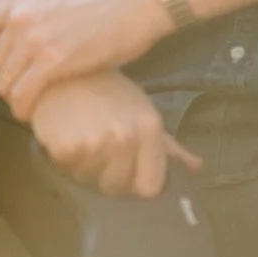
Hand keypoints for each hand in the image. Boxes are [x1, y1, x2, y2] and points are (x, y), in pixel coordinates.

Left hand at [0, 0, 171, 119]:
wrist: (133, 7)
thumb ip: (24, 20)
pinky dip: (23, 110)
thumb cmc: (97, 9)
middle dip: (2, 85)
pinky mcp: (52, 61)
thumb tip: (5, 47)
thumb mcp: (49, 3)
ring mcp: (34, 39)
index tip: (0, 70)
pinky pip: (22, 95)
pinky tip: (32, 113)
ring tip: (29, 102)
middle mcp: (18, 18)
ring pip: (3, 84)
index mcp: (15, 2)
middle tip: (20, 91)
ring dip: (14, 99)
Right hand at [27, 70, 201, 197]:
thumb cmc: (107, 93)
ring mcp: (96, 142)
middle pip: (115, 187)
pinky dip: (61, 156)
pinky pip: (66, 167)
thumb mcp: (142, 113)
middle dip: (102, 176)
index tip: (122, 172)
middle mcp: (126, 137)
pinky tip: (62, 133)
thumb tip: (196, 167)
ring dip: (80, 165)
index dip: (134, 184)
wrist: (63, 69)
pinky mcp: (67, 145)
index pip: (149, 187)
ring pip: (87, 178)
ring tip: (77, 137)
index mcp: (150, 129)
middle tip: (94, 150)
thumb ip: (167, 146)